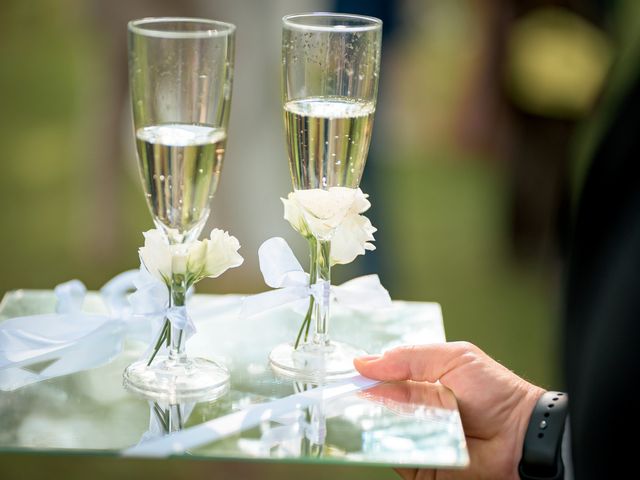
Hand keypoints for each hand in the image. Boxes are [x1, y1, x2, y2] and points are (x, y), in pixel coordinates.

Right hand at [354, 342, 543, 479]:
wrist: (522, 437)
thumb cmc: (495, 392)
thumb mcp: (452, 357)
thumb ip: (408, 358)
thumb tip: (365, 363)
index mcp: (420, 381)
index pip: (382, 376)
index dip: (364, 373)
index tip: (345, 369)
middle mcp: (413, 409)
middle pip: (374, 403)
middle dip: (358, 396)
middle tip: (341, 389)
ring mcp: (413, 436)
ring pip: (377, 428)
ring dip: (366, 419)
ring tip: (355, 408)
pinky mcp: (416, 464)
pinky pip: (391, 455)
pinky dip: (381, 445)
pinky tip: (376, 431)